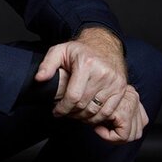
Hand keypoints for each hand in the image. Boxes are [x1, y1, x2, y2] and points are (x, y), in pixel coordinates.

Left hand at [38, 27, 147, 142]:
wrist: (104, 44)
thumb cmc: (79, 50)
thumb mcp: (59, 51)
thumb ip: (47, 65)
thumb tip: (39, 79)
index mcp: (86, 64)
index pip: (73, 96)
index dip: (63, 108)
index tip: (56, 112)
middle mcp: (103, 74)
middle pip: (85, 105)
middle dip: (71, 113)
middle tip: (64, 113)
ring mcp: (115, 82)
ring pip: (97, 111)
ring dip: (84, 117)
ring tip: (74, 115)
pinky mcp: (122, 88)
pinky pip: (110, 111)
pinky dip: (98, 117)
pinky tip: (88, 115)